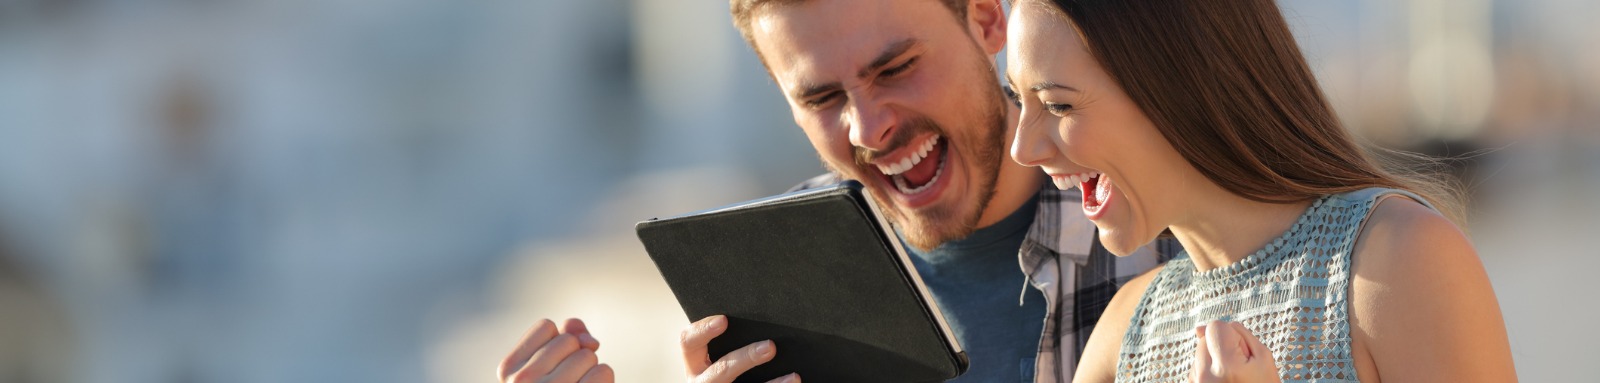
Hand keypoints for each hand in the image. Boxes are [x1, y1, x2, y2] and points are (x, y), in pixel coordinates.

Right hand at [499, 318, 614, 382]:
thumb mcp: (549, 365)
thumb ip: (566, 336)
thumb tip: (590, 341)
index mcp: (508, 370)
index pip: (546, 326)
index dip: (558, 343)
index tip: (551, 367)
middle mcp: (522, 382)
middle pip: (569, 340)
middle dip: (576, 357)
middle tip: (566, 382)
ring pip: (588, 355)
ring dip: (590, 370)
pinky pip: (603, 371)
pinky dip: (603, 381)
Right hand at [680, 315, 798, 382]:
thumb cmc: (729, 367)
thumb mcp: (720, 354)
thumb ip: (732, 340)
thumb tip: (765, 317)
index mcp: (695, 365)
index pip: (688, 343)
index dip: (703, 330)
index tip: (724, 320)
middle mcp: (703, 382)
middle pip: (720, 371)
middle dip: (746, 358)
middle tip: (771, 345)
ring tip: (792, 375)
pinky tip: (793, 380)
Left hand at [1190, 320, 1280, 382]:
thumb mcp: (1263, 359)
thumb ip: (1237, 335)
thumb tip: (1202, 327)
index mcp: (1227, 366)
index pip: (1215, 327)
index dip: (1231, 334)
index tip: (1242, 351)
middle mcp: (1205, 376)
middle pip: (1204, 340)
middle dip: (1221, 346)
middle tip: (1240, 366)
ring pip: (1198, 355)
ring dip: (1213, 360)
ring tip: (1232, 378)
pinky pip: (1195, 369)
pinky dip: (1207, 372)